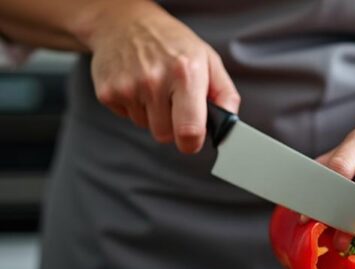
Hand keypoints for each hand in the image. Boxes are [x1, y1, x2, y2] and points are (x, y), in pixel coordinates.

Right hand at [85, 2, 239, 152]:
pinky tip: (137, 85)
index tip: (193, 139)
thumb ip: (225, 94)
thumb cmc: (172, 43)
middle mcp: (155, 81)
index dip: (193, 142)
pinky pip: (127, 118)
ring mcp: (128, 87)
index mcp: (186, 74)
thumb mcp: (209, 61)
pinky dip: (134, 107)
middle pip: (166, 135)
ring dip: (153, 115)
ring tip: (154, 88)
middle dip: (172, 125)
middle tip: (173, 101)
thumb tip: (229, 123)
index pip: (189, 131)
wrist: (124, 23)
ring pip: (147, 127)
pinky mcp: (107, 93)